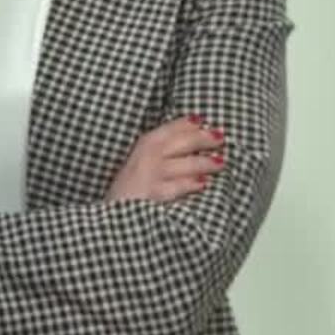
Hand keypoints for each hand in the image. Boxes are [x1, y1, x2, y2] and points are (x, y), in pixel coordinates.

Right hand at [106, 115, 223, 202]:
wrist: (114, 214)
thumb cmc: (132, 185)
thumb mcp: (141, 161)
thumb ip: (163, 148)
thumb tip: (195, 134)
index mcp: (144, 144)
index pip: (170, 128)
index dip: (187, 124)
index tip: (202, 121)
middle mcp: (147, 156)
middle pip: (181, 142)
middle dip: (202, 138)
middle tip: (220, 139)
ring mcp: (151, 175)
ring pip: (185, 164)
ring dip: (205, 162)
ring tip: (220, 163)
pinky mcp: (155, 194)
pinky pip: (178, 187)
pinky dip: (192, 184)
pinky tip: (204, 183)